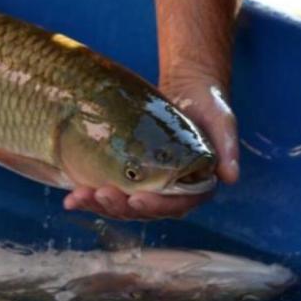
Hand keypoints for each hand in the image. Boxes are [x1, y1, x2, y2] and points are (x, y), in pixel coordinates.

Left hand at [63, 70, 237, 219]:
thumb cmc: (207, 105)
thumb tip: (230, 176)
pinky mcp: (125, 176)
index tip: (137, 199)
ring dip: (99, 204)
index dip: (155, 207)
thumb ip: (227, 147)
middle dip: (118, 207)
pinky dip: (88, 195)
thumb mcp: (221, 121)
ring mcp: (144, 186)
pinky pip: (107, 191)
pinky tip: (70, 198)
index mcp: (193, 188)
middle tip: (100, 195)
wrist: (186, 89)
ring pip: (120, 205)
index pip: (174, 206)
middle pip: (141, 211)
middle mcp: (167, 193)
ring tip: (78, 197)